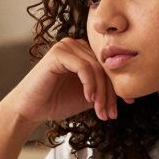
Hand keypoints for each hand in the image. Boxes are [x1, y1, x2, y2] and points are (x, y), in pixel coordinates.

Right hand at [1, 38, 130, 123]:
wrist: (30, 111)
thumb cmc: (56, 102)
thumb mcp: (88, 95)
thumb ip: (104, 88)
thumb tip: (129, 90)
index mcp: (83, 52)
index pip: (108, 66)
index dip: (118, 86)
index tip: (128, 104)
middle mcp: (75, 45)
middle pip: (104, 67)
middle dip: (110, 93)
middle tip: (111, 114)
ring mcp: (66, 46)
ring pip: (96, 68)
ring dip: (101, 92)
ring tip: (100, 111)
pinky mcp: (58, 53)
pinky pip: (83, 67)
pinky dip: (90, 85)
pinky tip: (88, 99)